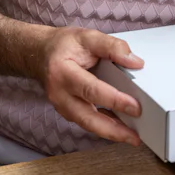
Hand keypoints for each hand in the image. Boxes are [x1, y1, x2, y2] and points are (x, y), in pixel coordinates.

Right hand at [37, 26, 144, 145]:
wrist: (40, 53)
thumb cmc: (63, 45)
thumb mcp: (86, 36)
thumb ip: (111, 46)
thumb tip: (135, 62)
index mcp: (63, 72)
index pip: (91, 90)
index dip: (114, 100)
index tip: (135, 106)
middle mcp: (59, 94)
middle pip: (87, 118)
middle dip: (112, 129)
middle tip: (135, 136)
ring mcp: (61, 106)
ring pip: (87, 124)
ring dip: (110, 133)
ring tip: (132, 137)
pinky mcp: (66, 111)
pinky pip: (86, 122)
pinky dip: (103, 128)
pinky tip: (120, 129)